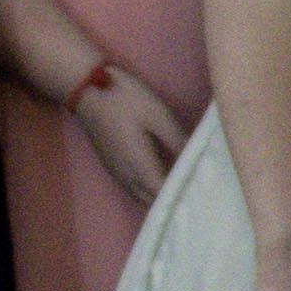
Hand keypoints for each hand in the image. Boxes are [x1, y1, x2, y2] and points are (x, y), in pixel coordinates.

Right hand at [65, 63, 191, 204]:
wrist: (87, 89)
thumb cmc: (124, 99)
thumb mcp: (158, 115)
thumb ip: (178, 141)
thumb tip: (198, 160)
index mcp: (139, 167)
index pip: (164, 196)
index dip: (183, 197)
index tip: (204, 193)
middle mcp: (126, 176)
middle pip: (153, 201)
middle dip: (174, 200)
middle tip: (198, 191)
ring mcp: (117, 172)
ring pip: (142, 196)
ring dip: (161, 195)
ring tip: (185, 186)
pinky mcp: (113, 165)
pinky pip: (134, 187)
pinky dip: (150, 189)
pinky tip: (165, 176)